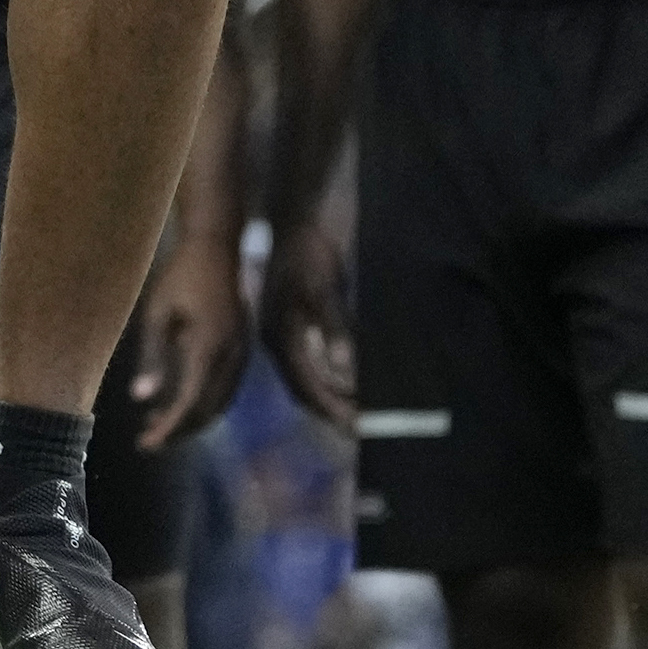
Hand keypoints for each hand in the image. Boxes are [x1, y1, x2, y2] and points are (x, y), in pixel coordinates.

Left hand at [131, 230, 251, 449]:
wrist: (216, 247)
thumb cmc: (180, 276)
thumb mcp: (157, 314)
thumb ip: (151, 357)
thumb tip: (141, 398)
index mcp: (209, 348)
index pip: (189, 404)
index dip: (168, 429)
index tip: (146, 444)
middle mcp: (232, 356)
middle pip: (208, 410)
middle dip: (178, 429)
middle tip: (147, 440)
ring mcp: (241, 352)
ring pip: (220, 402)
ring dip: (191, 418)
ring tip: (158, 422)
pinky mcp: (242, 347)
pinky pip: (226, 387)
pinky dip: (204, 401)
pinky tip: (179, 399)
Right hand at [265, 216, 356, 430]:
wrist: (295, 220)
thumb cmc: (309, 253)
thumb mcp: (324, 287)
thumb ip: (335, 327)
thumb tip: (346, 369)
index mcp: (281, 338)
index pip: (308, 387)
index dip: (334, 409)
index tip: (360, 428)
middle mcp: (280, 343)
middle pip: (306, 390)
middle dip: (334, 410)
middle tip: (366, 428)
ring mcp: (286, 336)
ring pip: (309, 379)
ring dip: (333, 397)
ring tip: (361, 412)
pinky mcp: (296, 327)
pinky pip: (312, 364)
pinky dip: (332, 378)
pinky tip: (350, 381)